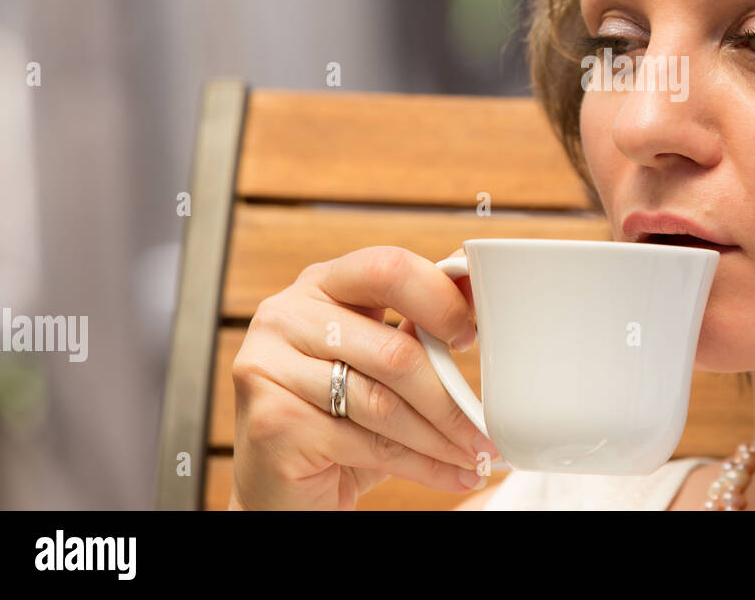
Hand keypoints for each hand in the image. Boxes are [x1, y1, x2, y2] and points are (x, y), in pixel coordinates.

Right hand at [228, 246, 497, 509]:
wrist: (281, 486)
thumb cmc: (337, 416)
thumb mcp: (381, 361)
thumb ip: (417, 323)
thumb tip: (474, 285)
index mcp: (321, 284)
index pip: (388, 269)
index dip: (440, 301)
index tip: (471, 337)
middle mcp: (287, 315)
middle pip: (393, 350)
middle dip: (449, 395)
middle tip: (484, 423)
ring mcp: (270, 365)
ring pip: (383, 403)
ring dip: (440, 437)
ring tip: (474, 454)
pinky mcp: (273, 420)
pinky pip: (366, 444)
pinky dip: (420, 466)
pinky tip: (449, 474)